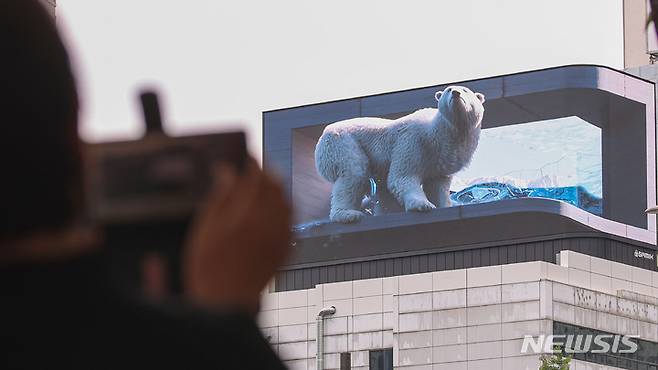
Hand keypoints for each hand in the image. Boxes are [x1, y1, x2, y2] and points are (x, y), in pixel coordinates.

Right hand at [183, 158, 291, 312]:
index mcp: (247, 214)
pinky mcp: (284, 250)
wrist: (227, 302)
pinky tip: (273, 210)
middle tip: (254, 168)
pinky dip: (283, 209)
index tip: (245, 155)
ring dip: (277, 190)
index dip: (251, 161)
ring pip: (286, 202)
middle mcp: (269, 223)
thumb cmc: (209, 267)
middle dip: (266, 173)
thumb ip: (219, 197)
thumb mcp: (204, 230)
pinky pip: (290, 222)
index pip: (255, 176)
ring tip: (263, 186)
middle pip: (276, 186)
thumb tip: (226, 171)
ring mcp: (280, 237)